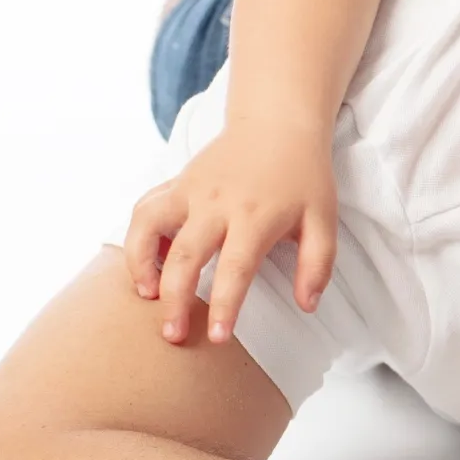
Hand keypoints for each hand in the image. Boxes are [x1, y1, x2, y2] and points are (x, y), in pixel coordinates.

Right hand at [123, 124, 336, 345]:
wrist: (278, 123)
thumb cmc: (303, 176)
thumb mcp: (324, 218)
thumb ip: (318, 264)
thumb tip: (307, 305)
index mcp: (256, 217)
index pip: (235, 269)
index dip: (223, 306)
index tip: (216, 337)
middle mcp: (217, 204)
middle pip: (185, 256)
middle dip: (174, 300)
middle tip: (172, 335)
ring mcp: (191, 190)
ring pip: (149, 226)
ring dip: (140, 264)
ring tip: (145, 295)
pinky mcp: (176, 182)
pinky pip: (144, 208)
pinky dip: (136, 236)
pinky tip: (144, 262)